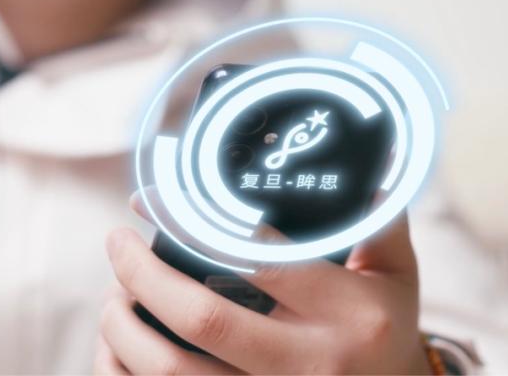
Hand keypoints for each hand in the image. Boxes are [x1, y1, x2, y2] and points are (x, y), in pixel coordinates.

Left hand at [95, 197, 430, 374]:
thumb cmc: (383, 329)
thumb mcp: (393, 273)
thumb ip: (377, 217)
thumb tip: (375, 154)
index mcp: (347, 315)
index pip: (260, 259)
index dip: (193, 223)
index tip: (148, 197)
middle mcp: (308, 364)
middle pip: (204, 320)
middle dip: (143, 276)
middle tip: (117, 242)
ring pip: (173, 374)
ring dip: (125, 332)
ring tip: (114, 299)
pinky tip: (117, 352)